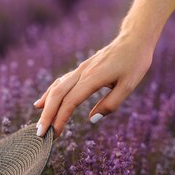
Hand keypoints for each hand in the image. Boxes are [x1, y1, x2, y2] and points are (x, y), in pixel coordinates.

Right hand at [33, 32, 154, 137]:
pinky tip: (42, 104)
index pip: (70, 102)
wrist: (134, 39)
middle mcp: (82, 73)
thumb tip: (92, 120)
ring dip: (46, 107)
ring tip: (40, 123)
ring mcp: (79, 70)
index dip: (60, 119)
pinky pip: (60, 83)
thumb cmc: (134, 62)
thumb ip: (110, 104)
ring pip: (56, 88)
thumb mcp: (129, 86)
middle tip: (39, 134)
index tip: (54, 134)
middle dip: (47, 115)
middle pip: (57, 95)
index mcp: (93, 78)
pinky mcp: (80, 69)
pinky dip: (49, 94)